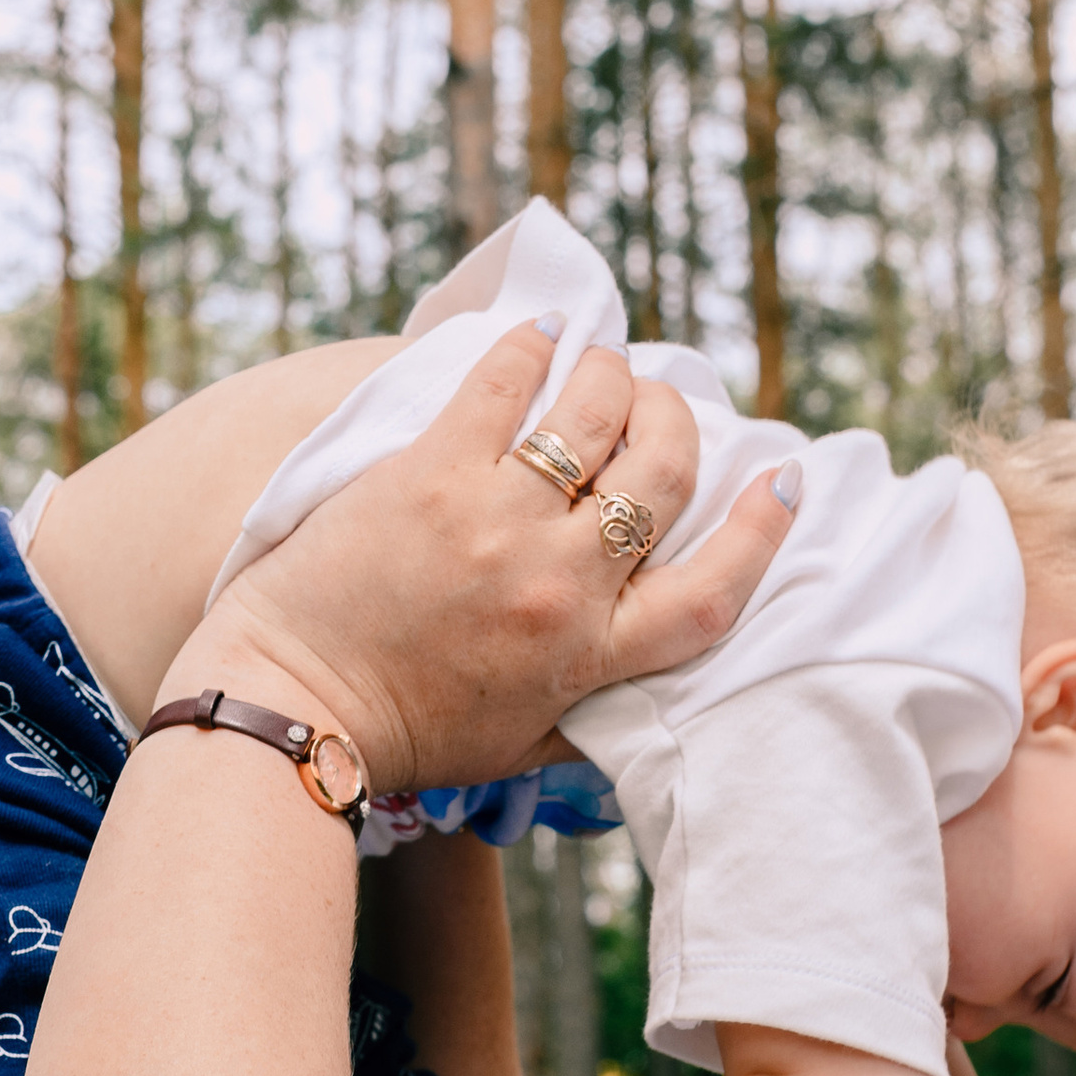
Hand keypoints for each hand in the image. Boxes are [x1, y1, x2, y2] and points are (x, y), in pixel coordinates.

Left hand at [167, 320, 796, 798]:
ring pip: (596, 413)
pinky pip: (502, 384)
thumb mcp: (526, 743)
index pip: (713, 587)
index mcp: (594, 656)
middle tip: (661, 406)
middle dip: (676, 423)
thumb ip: (594, 710)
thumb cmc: (407, 734)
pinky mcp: (432, 475)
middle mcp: (561, 583)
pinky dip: (532, 347)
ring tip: (601, 365)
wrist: (295, 707)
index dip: (760, 529)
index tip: (780, 480)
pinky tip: (541, 332)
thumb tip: (646, 683)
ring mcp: (499, 522)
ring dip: (612, 376)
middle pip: (664, 477)